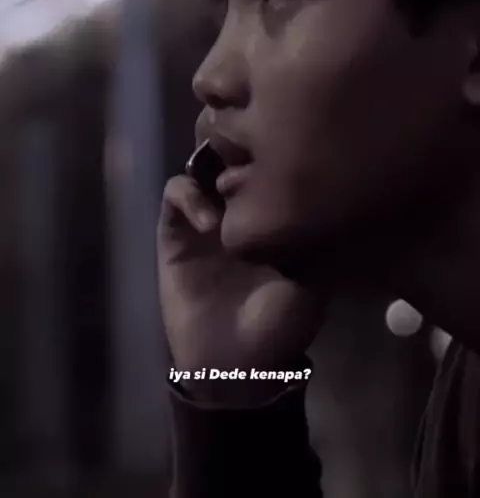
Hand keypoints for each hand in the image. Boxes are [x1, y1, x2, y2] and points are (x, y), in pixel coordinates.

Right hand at [157, 175, 324, 403]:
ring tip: (229, 195)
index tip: (287, 169)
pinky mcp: (175, 230)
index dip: (277, 160)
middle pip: (237, 157)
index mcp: (274, 216)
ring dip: (216, 170)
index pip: (272, 168)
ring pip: (206, 167)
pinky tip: (207, 221)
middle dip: (244, 155)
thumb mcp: (313, 282)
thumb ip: (314, 238)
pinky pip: (175, 193)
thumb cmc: (278, 327)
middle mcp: (239, 209)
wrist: (233, 364)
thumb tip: (321, 192)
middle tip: (253, 171)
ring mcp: (206, 216)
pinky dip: (189, 196)